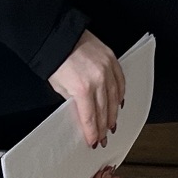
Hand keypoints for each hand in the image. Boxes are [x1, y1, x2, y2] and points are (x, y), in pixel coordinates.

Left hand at [47, 31, 125, 145]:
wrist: (60, 36)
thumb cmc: (56, 60)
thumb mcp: (60, 87)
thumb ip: (74, 101)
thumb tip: (84, 114)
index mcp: (82, 88)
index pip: (90, 117)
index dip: (93, 132)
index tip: (94, 141)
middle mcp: (98, 80)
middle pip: (104, 111)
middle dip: (104, 127)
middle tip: (104, 138)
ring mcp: (107, 69)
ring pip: (115, 99)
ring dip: (114, 114)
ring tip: (112, 125)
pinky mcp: (112, 60)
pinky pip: (120, 82)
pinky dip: (120, 95)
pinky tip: (118, 104)